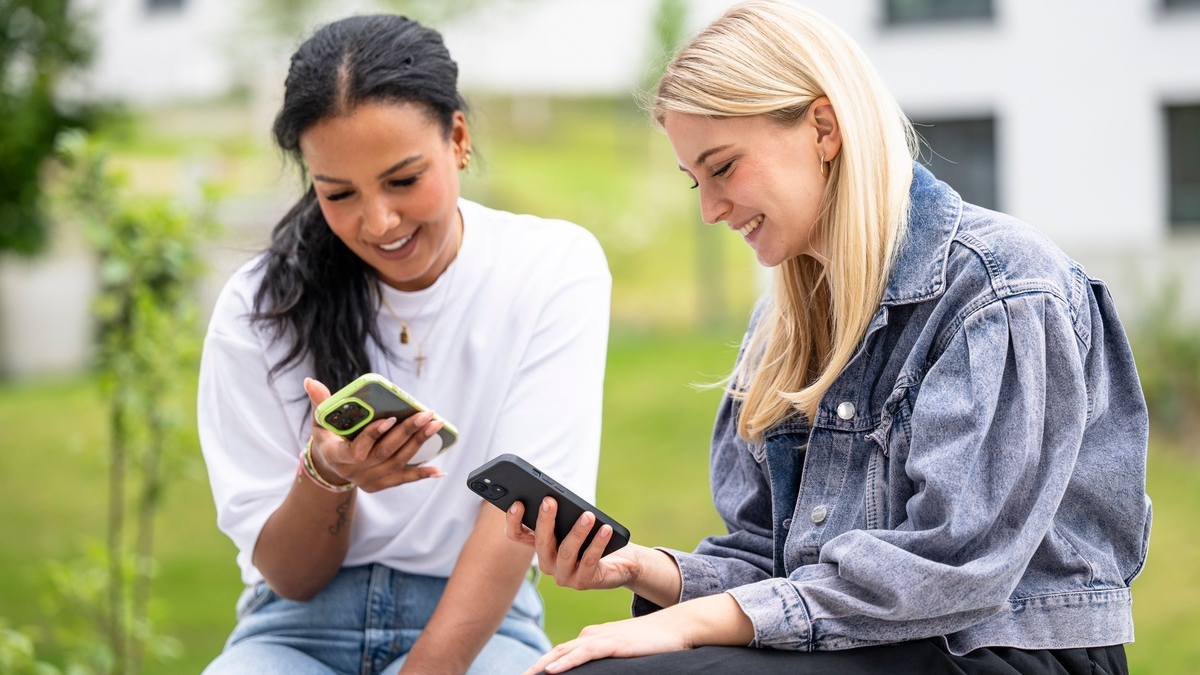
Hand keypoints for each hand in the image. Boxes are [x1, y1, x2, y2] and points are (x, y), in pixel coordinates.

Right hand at [304, 377, 445, 491]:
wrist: (330, 466)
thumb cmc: (328, 436)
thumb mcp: (320, 420)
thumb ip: (320, 402)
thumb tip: (310, 381)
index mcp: (337, 455)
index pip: (357, 450)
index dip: (373, 435)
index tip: (391, 418)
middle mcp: (353, 471)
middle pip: (385, 452)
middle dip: (408, 433)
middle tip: (427, 414)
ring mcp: (368, 480)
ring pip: (398, 462)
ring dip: (419, 444)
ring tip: (436, 425)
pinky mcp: (381, 484)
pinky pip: (403, 479)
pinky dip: (421, 474)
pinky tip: (439, 470)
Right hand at [504, 497, 640, 590]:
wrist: (620, 563)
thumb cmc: (593, 537)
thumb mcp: (575, 522)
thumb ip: (564, 513)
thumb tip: (557, 497)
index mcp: (541, 546)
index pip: (517, 535)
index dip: (513, 520)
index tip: (518, 503)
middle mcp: (547, 563)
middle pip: (541, 542)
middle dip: (545, 520)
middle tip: (550, 501)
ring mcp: (563, 575)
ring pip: (566, 552)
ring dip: (577, 532)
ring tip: (588, 516)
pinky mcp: (583, 582)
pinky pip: (589, 561)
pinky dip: (597, 543)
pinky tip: (605, 529)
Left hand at [522, 612, 690, 674]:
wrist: (674, 627)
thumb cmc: (650, 642)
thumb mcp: (621, 651)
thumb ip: (604, 657)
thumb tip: (590, 672)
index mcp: (590, 637)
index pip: (560, 651)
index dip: (542, 665)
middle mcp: (590, 635)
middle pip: (556, 651)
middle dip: (536, 666)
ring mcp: (600, 638)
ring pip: (565, 651)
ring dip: (543, 665)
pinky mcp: (612, 644)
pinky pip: (583, 654)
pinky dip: (566, 661)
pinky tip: (552, 670)